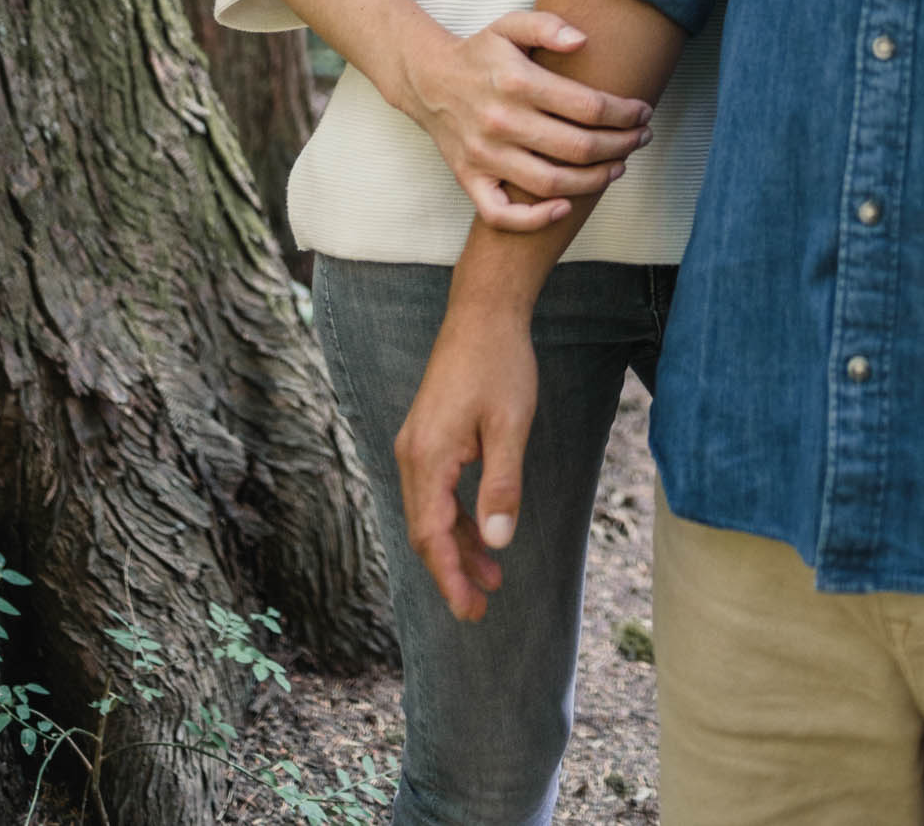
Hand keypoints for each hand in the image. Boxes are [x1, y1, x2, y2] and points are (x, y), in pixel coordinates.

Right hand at [396, 293, 536, 621]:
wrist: (484, 311)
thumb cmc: (500, 363)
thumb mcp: (511, 426)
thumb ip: (501, 486)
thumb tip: (498, 543)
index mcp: (427, 457)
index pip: (432, 536)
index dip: (450, 577)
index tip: (470, 611)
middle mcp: (412, 454)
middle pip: (426, 530)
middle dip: (452, 571)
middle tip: (480, 608)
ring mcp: (416, 443)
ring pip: (431, 512)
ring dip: (458, 546)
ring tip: (492, 577)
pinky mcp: (428, 434)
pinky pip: (436, 490)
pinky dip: (457, 517)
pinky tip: (482, 531)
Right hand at [406, 10, 652, 231]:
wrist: (427, 80)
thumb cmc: (480, 54)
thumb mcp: (510, 25)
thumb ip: (547, 26)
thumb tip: (582, 40)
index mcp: (516, 82)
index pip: (587, 106)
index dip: (624, 113)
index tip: (643, 112)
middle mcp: (500, 121)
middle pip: (577, 147)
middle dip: (620, 145)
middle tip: (640, 139)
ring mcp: (484, 155)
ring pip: (551, 183)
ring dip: (594, 180)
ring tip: (618, 167)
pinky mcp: (469, 179)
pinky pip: (501, 213)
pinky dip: (535, 219)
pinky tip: (566, 207)